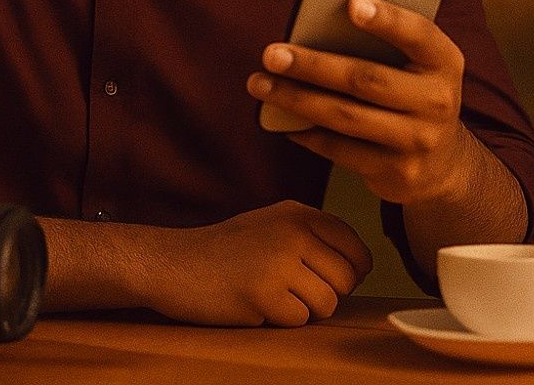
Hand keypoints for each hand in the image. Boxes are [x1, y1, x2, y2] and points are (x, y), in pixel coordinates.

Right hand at [147, 200, 372, 326]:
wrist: (172, 263)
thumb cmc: (225, 250)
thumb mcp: (272, 224)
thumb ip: (313, 236)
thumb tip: (361, 265)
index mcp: (300, 213)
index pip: (357, 249)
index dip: (351, 273)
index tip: (327, 279)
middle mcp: (294, 232)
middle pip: (347, 281)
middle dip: (326, 294)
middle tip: (293, 291)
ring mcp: (279, 261)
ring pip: (327, 304)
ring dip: (303, 310)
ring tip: (272, 295)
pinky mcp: (263, 293)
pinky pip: (298, 321)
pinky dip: (280, 320)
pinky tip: (255, 304)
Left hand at [247, 0, 473, 205]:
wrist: (442, 165)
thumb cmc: (416, 96)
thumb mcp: (419, 66)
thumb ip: (389, 43)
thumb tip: (325, 17)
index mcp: (444, 62)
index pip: (419, 35)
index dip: (388, 20)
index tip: (351, 5)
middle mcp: (437, 101)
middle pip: (366, 80)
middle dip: (313, 66)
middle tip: (272, 54)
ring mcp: (417, 141)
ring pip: (346, 117)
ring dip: (297, 99)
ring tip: (261, 84)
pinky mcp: (395, 172)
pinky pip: (341, 150)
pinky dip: (307, 133)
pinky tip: (282, 120)